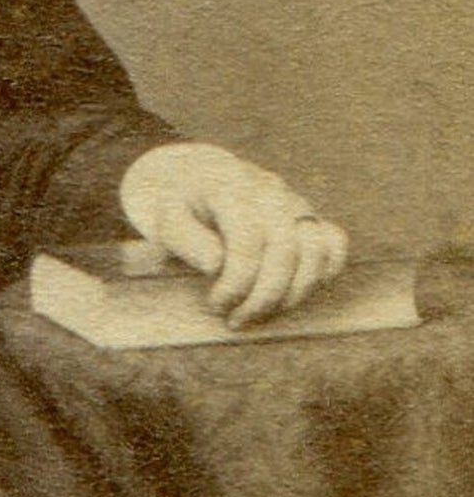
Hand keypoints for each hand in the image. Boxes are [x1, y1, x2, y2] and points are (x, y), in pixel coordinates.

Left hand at [120, 142, 348, 327]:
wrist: (194, 177)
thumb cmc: (177, 204)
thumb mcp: (162, 216)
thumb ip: (184, 237)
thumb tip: (216, 263)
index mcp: (228, 187)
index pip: (247, 242)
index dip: (236, 283)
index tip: (215, 305)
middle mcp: (266, 190)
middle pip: (285, 251)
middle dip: (264, 296)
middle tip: (237, 318)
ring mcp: (291, 200)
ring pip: (315, 249)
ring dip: (295, 292)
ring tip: (262, 312)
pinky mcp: (307, 214)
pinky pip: (333, 242)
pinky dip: (322, 271)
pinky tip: (290, 290)